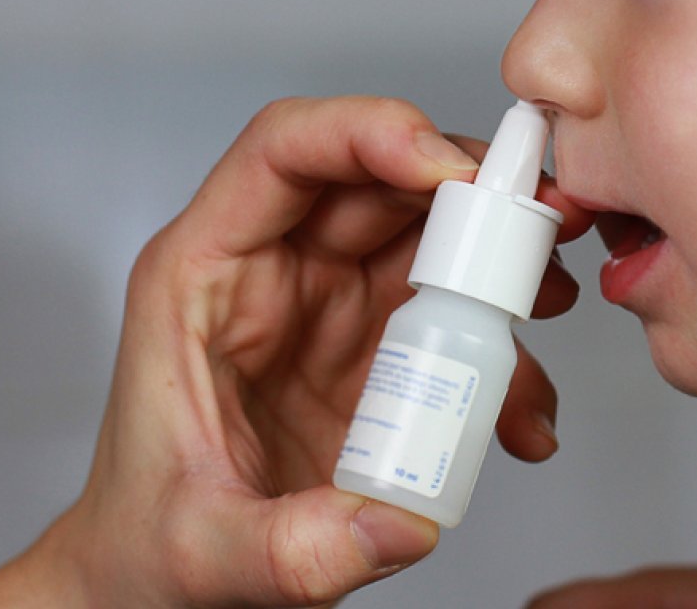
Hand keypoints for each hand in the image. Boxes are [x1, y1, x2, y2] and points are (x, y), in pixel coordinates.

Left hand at [0, 96, 592, 607]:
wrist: (156, 587)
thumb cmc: (148, 545)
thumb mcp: (208, 556)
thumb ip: (300, 547)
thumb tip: (405, 520)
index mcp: (203, 275)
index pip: (283, 151)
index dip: (367, 133)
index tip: (448, 170)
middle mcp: (272, 271)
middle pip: (379, 179)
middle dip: (468, 189)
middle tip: (541, 226)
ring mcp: (329, 306)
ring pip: (428, 237)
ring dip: (498, 264)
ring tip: (548, 305)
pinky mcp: (374, 351)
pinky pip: (453, 318)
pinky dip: (502, 353)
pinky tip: (521, 416)